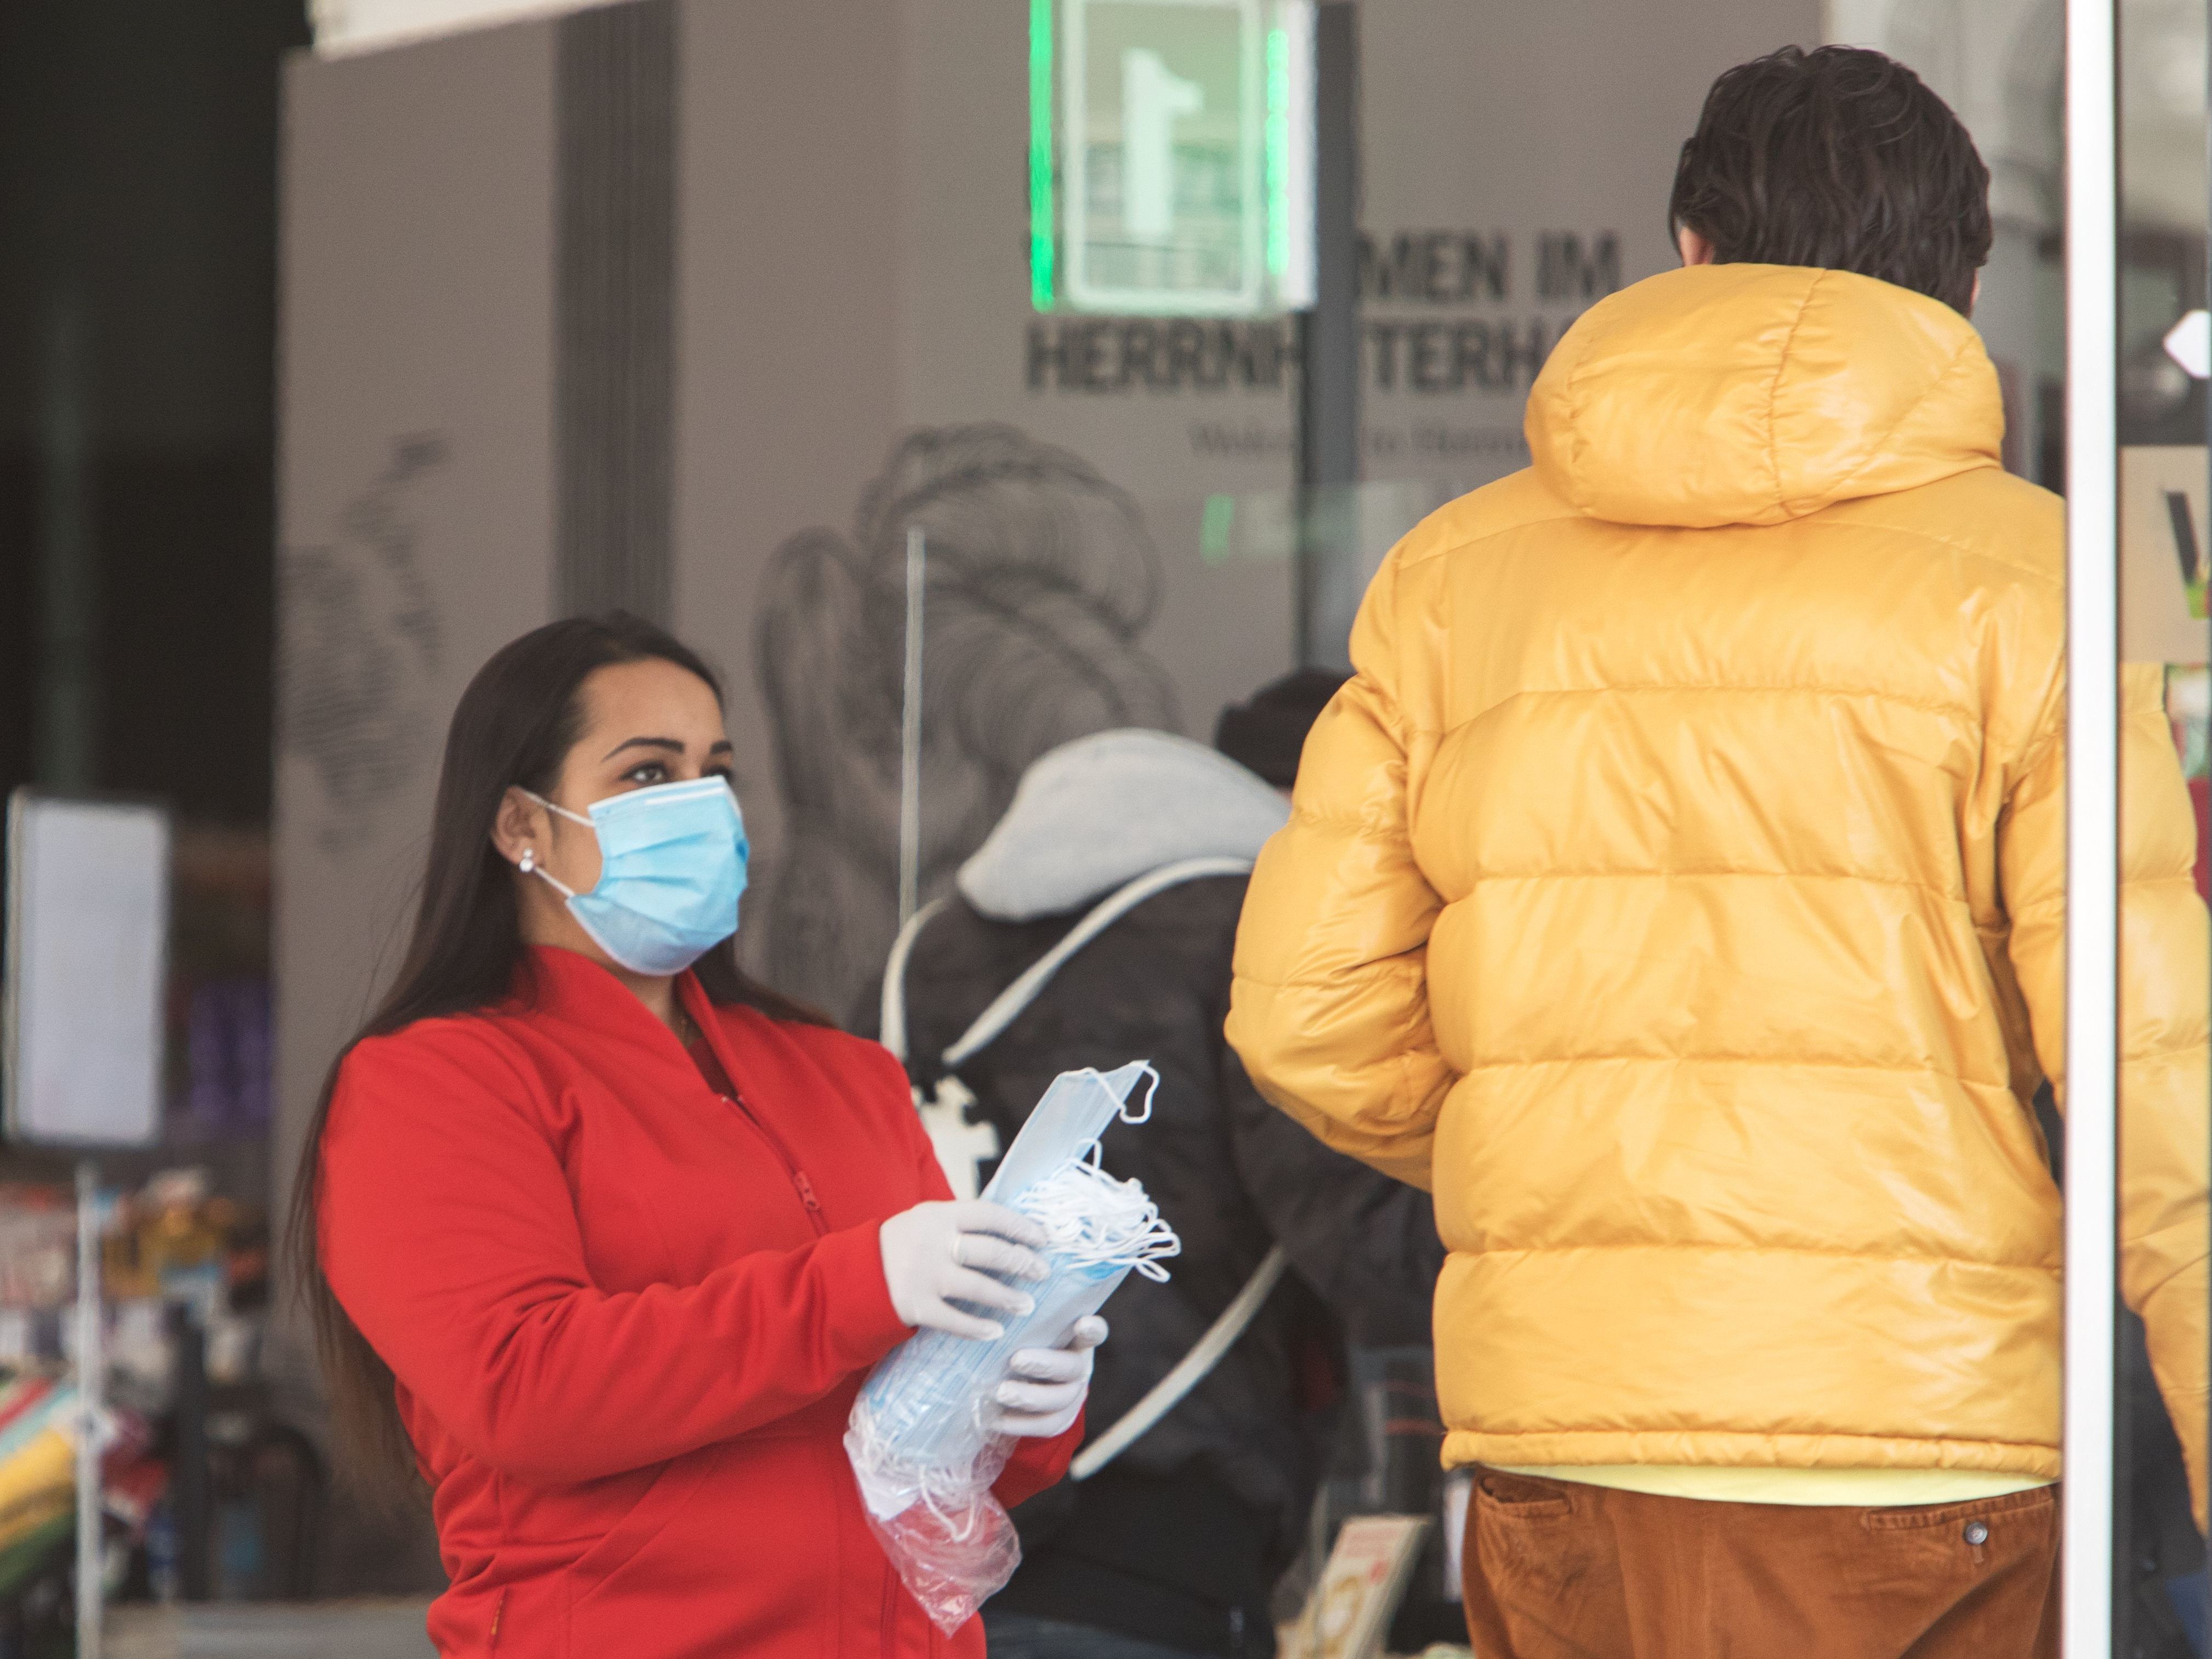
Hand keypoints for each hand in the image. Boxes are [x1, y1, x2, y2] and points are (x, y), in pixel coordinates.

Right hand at [878, 1200, 1049, 1340]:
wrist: (852, 1274)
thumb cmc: (901, 1245)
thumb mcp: (925, 1220)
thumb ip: (960, 1223)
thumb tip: (1011, 1230)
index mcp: (939, 1215)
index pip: (989, 1215)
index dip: (1020, 1227)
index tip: (1043, 1239)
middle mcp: (933, 1243)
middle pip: (990, 1251)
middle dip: (1022, 1263)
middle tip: (1043, 1273)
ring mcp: (924, 1275)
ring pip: (977, 1287)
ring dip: (1007, 1297)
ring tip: (1027, 1305)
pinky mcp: (915, 1306)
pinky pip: (954, 1320)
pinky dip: (977, 1327)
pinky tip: (996, 1332)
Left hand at [990, 1314, 1106, 1438]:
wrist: (1030, 1383)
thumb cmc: (1028, 1344)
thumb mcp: (1032, 1330)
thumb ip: (1027, 1320)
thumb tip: (1002, 1295)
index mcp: (1078, 1342)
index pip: (1094, 1332)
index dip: (1092, 1329)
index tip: (1082, 1323)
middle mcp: (1080, 1368)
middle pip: (1070, 1368)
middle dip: (1043, 1364)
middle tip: (1015, 1360)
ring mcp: (1072, 1397)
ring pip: (1058, 1401)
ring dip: (1028, 1397)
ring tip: (1001, 1392)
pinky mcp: (1060, 1421)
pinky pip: (1043, 1426)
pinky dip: (1018, 1423)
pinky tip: (994, 1417)